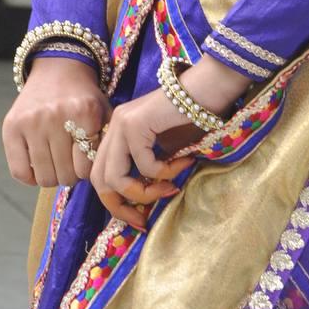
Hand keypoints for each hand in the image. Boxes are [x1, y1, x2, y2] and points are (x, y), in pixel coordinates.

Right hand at [2, 57, 110, 188]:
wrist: (58, 68)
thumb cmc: (83, 97)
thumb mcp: (103, 112)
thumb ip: (105, 142)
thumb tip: (98, 175)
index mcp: (85, 113)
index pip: (85, 168)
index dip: (86, 171)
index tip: (84, 163)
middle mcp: (56, 116)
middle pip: (64, 176)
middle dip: (70, 175)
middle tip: (70, 164)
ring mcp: (32, 121)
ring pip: (43, 177)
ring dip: (51, 176)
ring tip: (56, 163)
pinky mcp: (11, 126)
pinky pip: (19, 171)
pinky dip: (29, 177)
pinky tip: (37, 167)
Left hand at [90, 86, 201, 230]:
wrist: (208, 88)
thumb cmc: (193, 118)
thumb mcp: (165, 151)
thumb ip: (149, 171)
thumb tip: (143, 206)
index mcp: (116, 133)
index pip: (101, 176)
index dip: (116, 203)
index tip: (139, 220)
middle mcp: (113, 127)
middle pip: (100, 181)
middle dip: (121, 207)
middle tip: (144, 219)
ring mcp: (121, 124)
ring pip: (115, 178)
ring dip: (145, 193)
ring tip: (171, 187)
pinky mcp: (135, 124)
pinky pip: (144, 165)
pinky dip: (165, 172)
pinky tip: (184, 161)